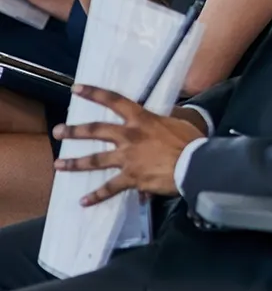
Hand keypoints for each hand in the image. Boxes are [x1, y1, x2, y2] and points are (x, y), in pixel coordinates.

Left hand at [52, 85, 204, 204]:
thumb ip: (164, 122)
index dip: (94, 93)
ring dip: (74, 163)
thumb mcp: (178, 123)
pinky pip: (110, 188)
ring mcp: (127, 158)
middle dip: (74, 131)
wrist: (195, 165)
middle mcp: (130, 136)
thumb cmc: (191, 142)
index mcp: (142, 119)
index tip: (76, 89)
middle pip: (96, 131)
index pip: (115, 101)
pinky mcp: (131, 178)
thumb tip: (162, 122)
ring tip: (58, 165)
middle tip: (57, 131)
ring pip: (95, 160)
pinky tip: (84, 201)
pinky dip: (96, 196)